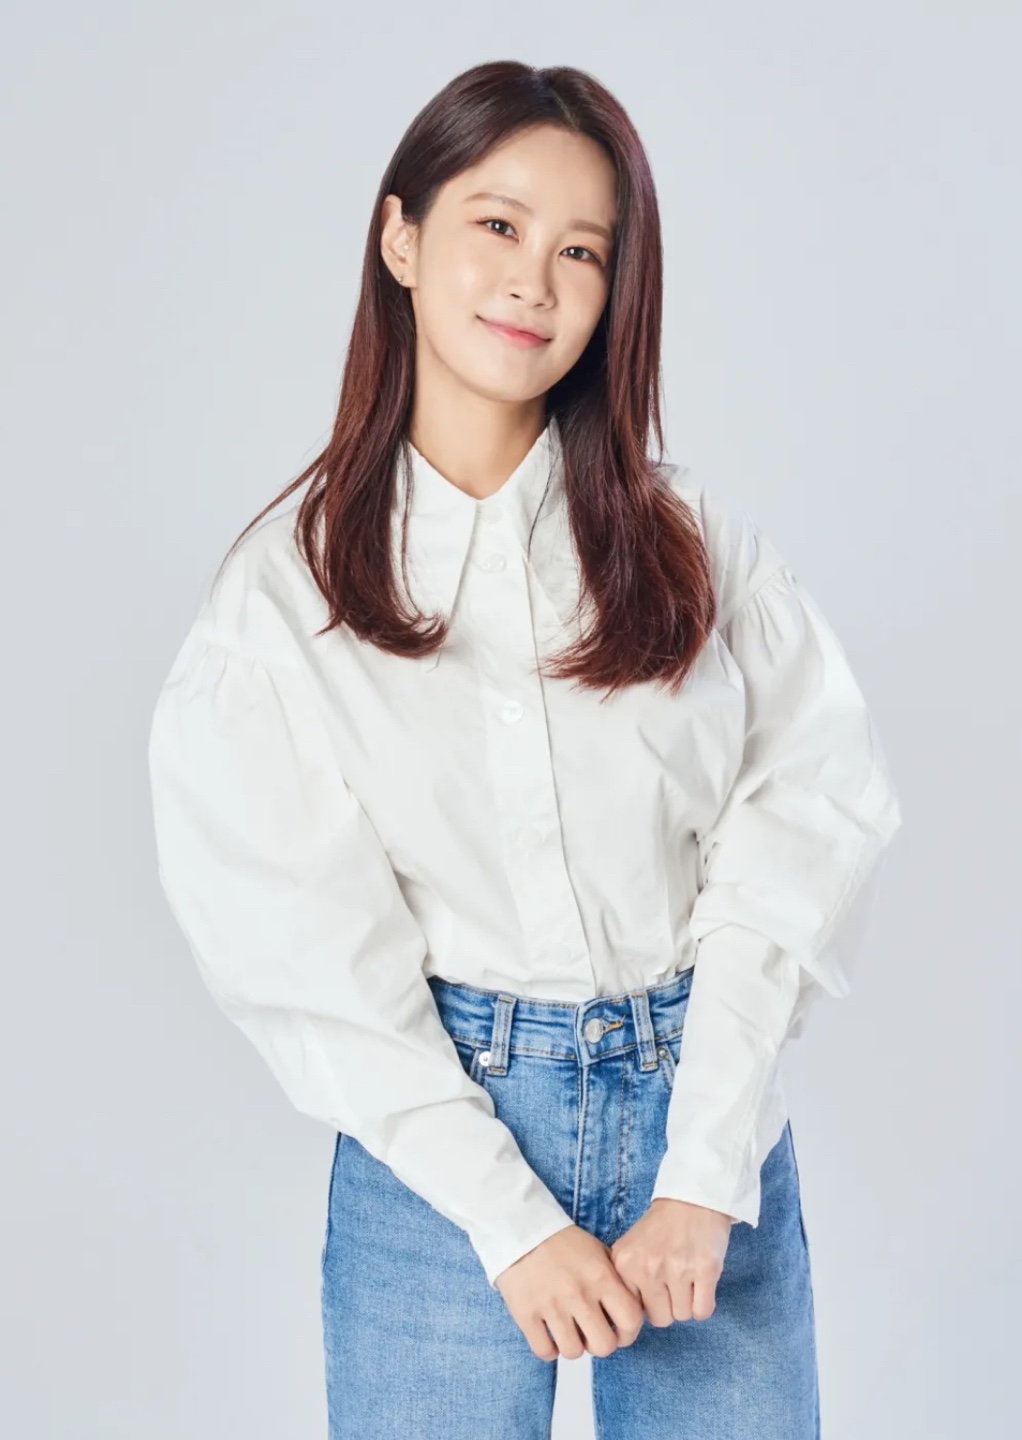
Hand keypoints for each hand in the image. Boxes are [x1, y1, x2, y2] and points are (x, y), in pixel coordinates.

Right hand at [494, 1224, 645, 1361]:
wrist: (520, 1230)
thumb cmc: (562, 1242)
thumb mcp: (597, 1251)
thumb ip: (615, 1278)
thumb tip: (631, 1306)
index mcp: (601, 1276)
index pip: (631, 1320)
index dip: (628, 1332)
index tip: (619, 1331)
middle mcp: (579, 1294)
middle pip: (604, 1346)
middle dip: (600, 1343)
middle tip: (591, 1332)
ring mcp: (551, 1306)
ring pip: (574, 1352)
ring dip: (573, 1346)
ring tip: (569, 1331)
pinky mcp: (526, 1314)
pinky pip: (545, 1351)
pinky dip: (549, 1349)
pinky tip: (549, 1334)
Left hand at [609, 1198, 732, 1325]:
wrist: (693, 1197)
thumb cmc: (662, 1227)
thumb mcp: (632, 1247)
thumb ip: (627, 1280)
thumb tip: (630, 1320)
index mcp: (625, 1263)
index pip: (634, 1312)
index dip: (647, 1303)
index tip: (654, 1288)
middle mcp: (648, 1267)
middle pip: (660, 1319)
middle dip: (669, 1306)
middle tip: (674, 1282)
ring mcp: (677, 1269)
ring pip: (683, 1316)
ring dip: (688, 1303)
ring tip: (688, 1277)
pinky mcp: (705, 1269)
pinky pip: (702, 1312)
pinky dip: (704, 1303)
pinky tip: (701, 1283)